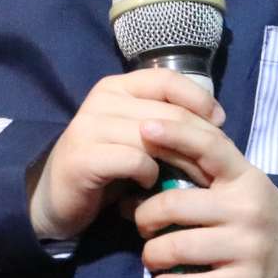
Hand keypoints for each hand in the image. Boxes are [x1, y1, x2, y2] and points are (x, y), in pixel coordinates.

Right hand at [27, 69, 226, 242]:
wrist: (58, 199)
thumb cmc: (108, 167)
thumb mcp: (139, 136)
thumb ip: (167, 122)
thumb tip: (215, 122)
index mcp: (118, 86)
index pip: (168, 79)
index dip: (199, 99)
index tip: (219, 123)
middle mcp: (101, 99)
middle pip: (168, 112)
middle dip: (199, 139)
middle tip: (213, 163)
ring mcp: (89, 126)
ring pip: (153, 136)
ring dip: (178, 161)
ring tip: (189, 178)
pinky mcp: (84, 157)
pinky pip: (134, 160)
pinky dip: (149, 174)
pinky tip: (149, 183)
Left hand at [124, 115, 277, 277]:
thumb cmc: (251, 212)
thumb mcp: (235, 182)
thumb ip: (197, 164)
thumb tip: (145, 147)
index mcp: (243, 176)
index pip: (209, 147)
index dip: (175, 135)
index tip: (144, 128)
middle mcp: (247, 207)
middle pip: (175, 204)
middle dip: (144, 216)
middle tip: (140, 222)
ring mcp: (248, 245)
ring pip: (178, 246)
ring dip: (152, 254)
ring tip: (151, 256)